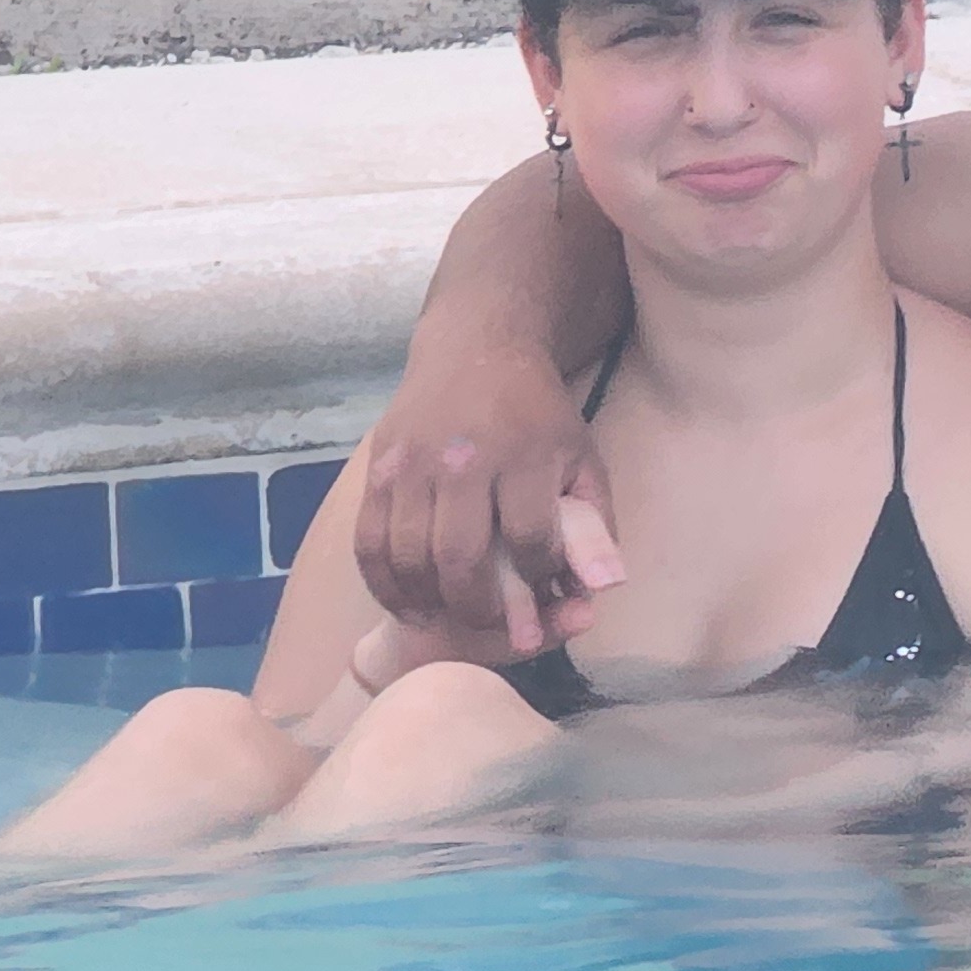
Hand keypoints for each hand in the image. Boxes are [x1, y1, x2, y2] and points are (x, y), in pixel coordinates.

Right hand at [351, 362, 625, 656]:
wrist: (476, 348)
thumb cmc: (538, 415)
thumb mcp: (583, 457)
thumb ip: (595, 525)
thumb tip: (601, 588)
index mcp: (523, 454)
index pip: (529, 539)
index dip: (538, 578)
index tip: (544, 587)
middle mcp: (462, 459)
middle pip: (460, 557)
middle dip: (479, 607)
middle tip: (492, 623)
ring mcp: (412, 463)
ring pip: (409, 556)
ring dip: (429, 602)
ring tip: (451, 617)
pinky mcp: (377, 468)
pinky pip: (369, 541)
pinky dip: (385, 584)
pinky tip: (409, 604)